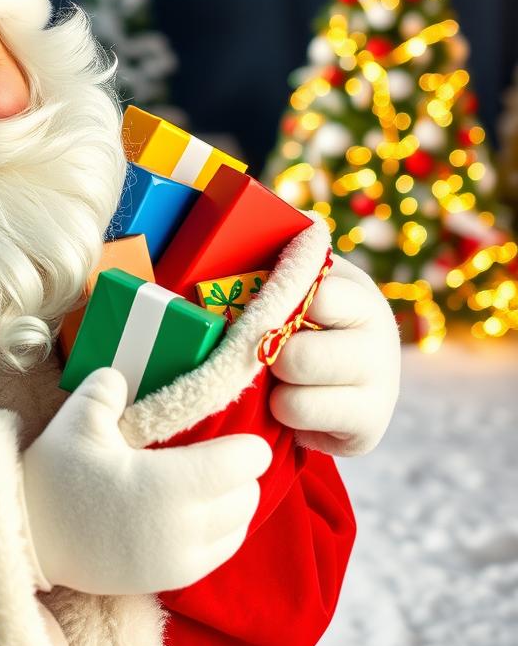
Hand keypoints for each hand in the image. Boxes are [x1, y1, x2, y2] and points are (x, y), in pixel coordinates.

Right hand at [19, 367, 271, 595]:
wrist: (28, 537)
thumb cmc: (56, 475)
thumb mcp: (78, 417)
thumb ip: (109, 386)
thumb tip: (125, 375)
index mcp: (169, 485)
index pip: (242, 465)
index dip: (248, 447)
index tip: (241, 436)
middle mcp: (183, 529)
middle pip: (248, 497)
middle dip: (241, 474)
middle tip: (220, 455)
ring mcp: (178, 560)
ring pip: (239, 528)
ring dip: (233, 503)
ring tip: (210, 483)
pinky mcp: (168, 580)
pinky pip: (218, 553)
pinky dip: (220, 531)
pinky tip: (197, 512)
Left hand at [269, 253, 400, 456]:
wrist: (334, 376)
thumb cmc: (298, 319)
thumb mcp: (293, 281)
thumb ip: (280, 254)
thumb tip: (262, 215)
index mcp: (358, 294)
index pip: (312, 297)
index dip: (275, 306)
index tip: (262, 307)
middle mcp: (382, 340)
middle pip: (297, 358)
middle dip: (268, 356)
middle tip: (267, 352)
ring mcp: (383, 388)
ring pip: (294, 398)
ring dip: (274, 390)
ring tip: (280, 379)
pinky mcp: (369, 430)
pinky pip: (300, 422)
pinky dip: (285, 415)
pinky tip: (293, 403)